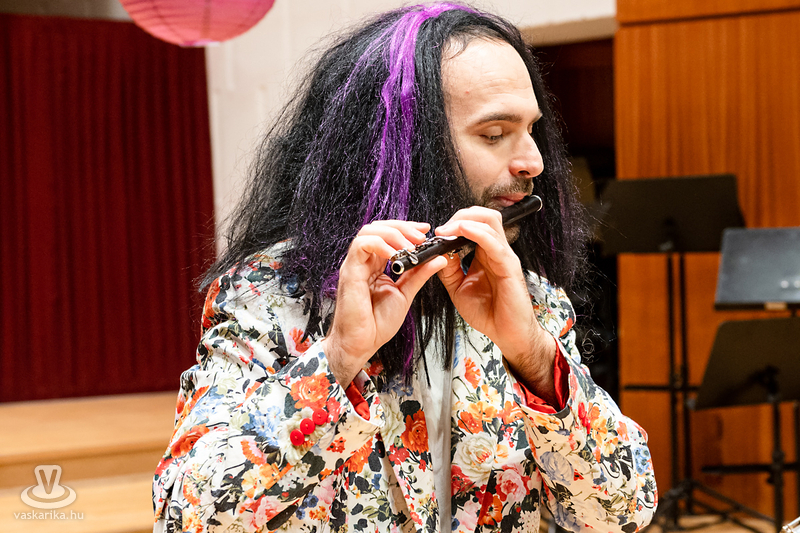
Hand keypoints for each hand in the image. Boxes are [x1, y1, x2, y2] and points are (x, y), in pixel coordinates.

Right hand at [322, 221, 447, 387]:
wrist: (362, 344)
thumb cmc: (377, 324)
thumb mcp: (405, 294)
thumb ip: (419, 274)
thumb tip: (438, 258)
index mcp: (375, 266)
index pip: (388, 235)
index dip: (406, 228)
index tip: (425, 230)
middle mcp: (364, 262)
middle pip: (378, 228)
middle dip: (402, 227)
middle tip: (421, 236)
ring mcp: (355, 265)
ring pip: (369, 231)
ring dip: (393, 233)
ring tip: (410, 245)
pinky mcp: (350, 272)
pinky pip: (361, 245)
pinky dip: (380, 244)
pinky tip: (395, 253)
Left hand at [434, 207, 555, 396]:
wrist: (507, 334)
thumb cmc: (488, 313)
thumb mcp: (459, 289)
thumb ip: (448, 270)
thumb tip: (437, 253)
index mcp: (485, 253)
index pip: (474, 223)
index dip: (454, 222)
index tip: (435, 233)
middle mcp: (496, 250)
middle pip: (483, 215)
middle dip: (459, 215)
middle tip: (441, 229)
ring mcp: (504, 256)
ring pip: (489, 220)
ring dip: (464, 220)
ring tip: (446, 230)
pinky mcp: (508, 266)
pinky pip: (493, 241)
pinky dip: (475, 232)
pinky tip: (461, 231)